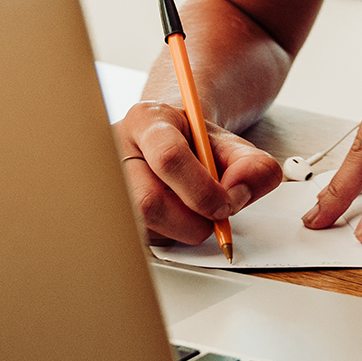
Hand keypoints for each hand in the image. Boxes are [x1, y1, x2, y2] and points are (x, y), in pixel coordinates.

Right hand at [114, 101, 282, 244]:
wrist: (174, 143)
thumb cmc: (197, 144)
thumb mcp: (231, 145)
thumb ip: (252, 165)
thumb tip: (239, 193)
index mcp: (147, 120)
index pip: (169, 157)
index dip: (202, 189)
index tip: (226, 203)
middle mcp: (118, 150)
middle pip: (148, 202)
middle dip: (193, 220)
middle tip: (215, 214)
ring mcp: (109, 184)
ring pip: (145, 227)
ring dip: (183, 229)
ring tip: (196, 209)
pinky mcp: (112, 213)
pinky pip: (143, 240)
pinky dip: (171, 236)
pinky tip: (178, 216)